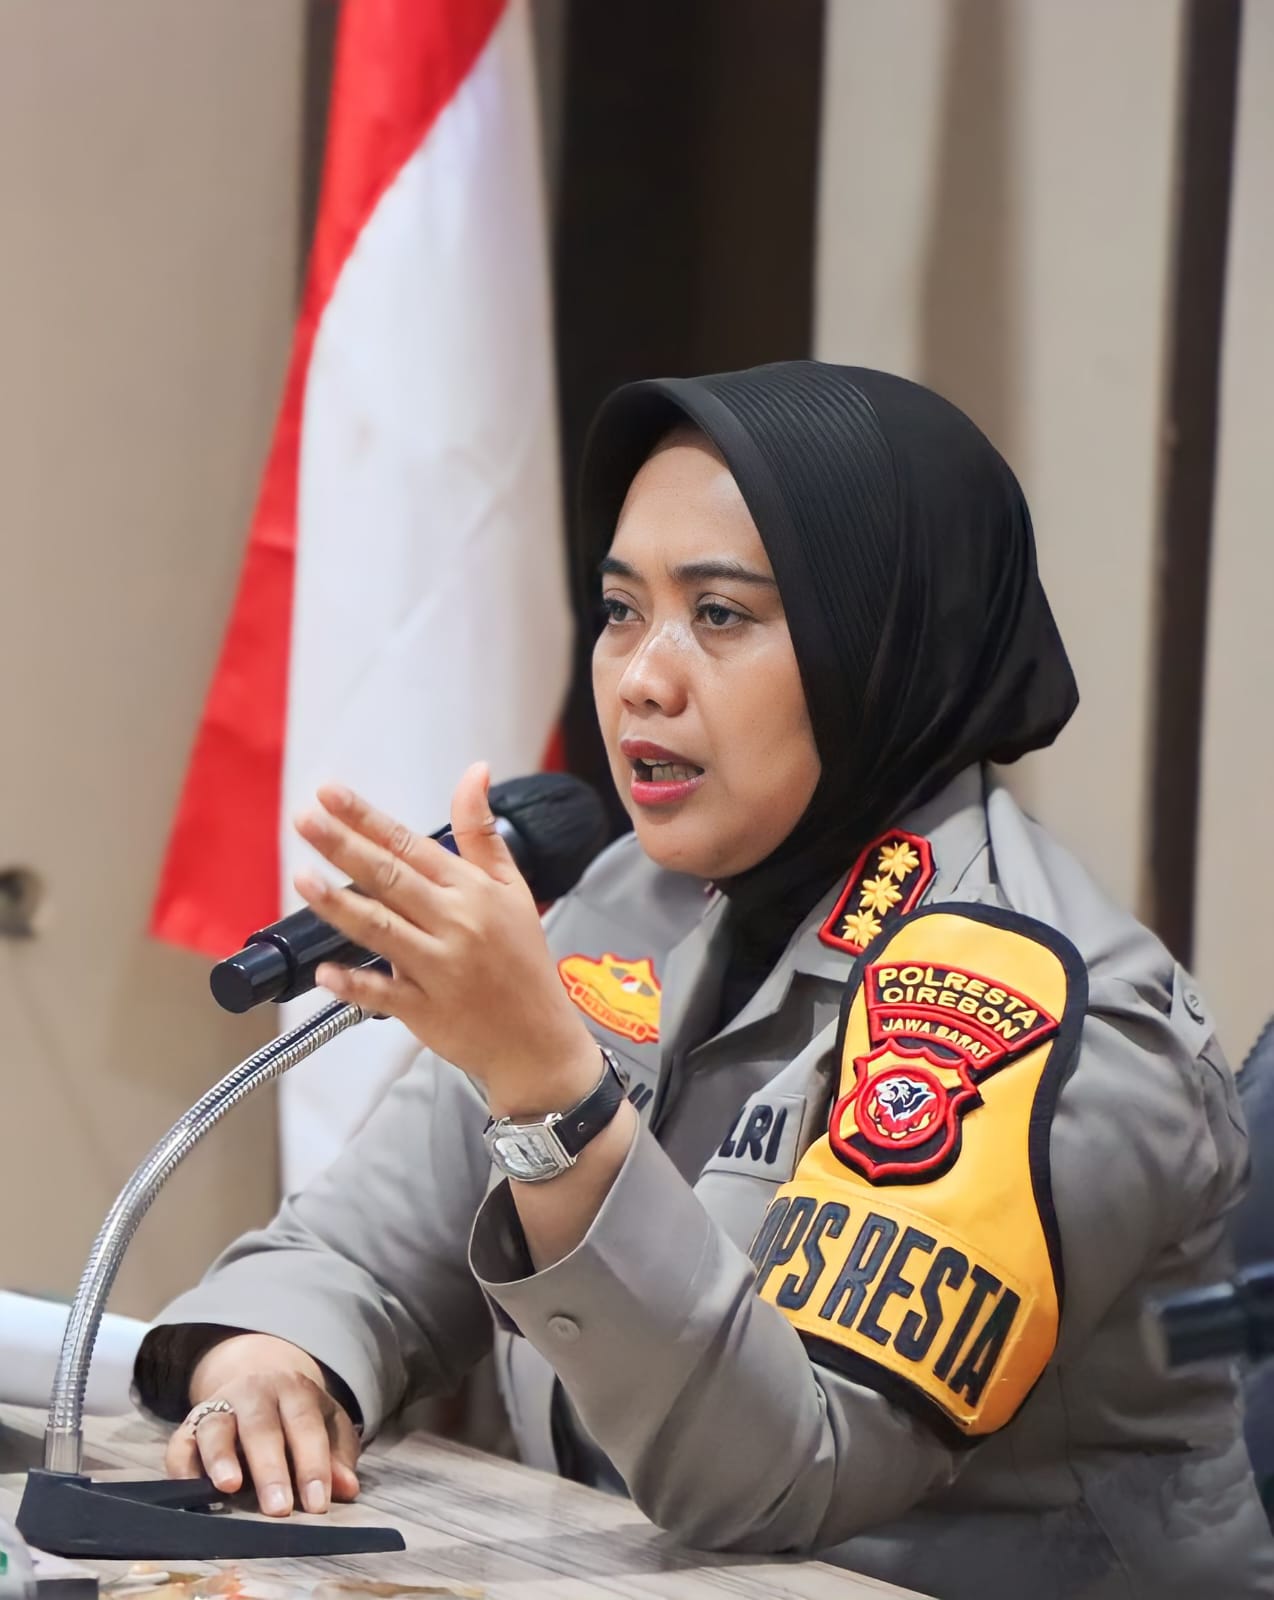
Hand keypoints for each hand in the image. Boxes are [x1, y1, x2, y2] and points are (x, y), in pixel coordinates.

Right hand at [164, 1333, 359, 1515]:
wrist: (258, 1378)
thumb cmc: (298, 1416)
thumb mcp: (327, 1425)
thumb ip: (338, 1456)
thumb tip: (347, 1489)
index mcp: (294, 1390)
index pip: (305, 1424)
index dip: (312, 1464)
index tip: (318, 1504)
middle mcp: (254, 1393)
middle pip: (260, 1426)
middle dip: (270, 1468)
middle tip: (279, 1508)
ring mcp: (218, 1408)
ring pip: (216, 1428)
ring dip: (221, 1458)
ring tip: (229, 1487)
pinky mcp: (188, 1428)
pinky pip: (179, 1445)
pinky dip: (182, 1468)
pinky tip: (189, 1492)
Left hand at [291, 762, 599, 1114]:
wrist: (538, 1040)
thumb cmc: (522, 961)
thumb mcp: (513, 888)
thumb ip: (483, 832)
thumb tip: (475, 772)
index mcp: (472, 891)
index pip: (411, 844)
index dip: (368, 818)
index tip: (331, 793)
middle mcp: (455, 924)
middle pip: (390, 878)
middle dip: (344, 846)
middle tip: (306, 819)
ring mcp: (439, 968)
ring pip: (381, 929)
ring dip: (339, 904)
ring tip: (302, 879)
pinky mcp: (425, 1011)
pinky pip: (383, 994)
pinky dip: (354, 983)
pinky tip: (326, 970)